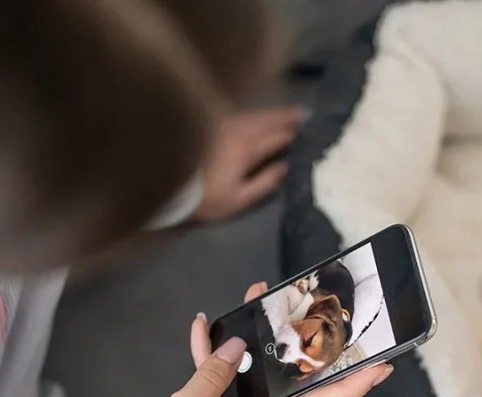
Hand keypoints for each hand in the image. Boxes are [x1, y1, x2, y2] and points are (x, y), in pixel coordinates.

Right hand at [75, 284, 391, 396]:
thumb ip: (213, 375)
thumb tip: (237, 344)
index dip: (350, 388)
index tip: (381, 368)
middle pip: (297, 387)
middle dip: (305, 347)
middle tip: (329, 316)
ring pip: (263, 375)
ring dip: (256, 340)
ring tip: (261, 299)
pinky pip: (231, 380)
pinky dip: (217, 355)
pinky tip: (206, 328)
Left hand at [192, 107, 303, 222]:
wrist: (168, 183)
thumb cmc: (206, 197)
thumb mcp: (239, 199)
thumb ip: (265, 182)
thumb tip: (286, 166)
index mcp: (249, 149)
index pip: (280, 136)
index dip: (297, 133)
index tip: (314, 129)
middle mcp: (240, 130)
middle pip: (270, 119)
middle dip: (289, 116)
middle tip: (307, 113)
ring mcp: (226, 124)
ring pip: (257, 114)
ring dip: (275, 113)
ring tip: (290, 112)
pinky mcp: (215, 124)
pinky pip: (245, 115)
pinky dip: (259, 115)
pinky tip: (263, 117)